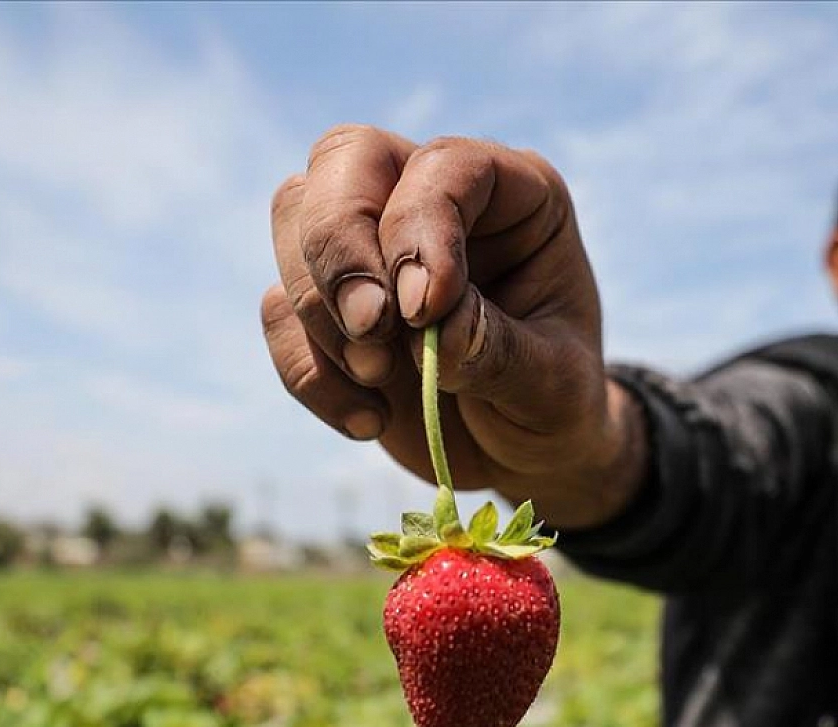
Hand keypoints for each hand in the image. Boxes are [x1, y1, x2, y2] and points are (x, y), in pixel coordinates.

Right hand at [264, 125, 642, 527]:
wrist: (526, 455)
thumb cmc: (557, 405)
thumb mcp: (554, 386)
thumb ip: (499, 351)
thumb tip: (432, 328)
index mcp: (512, 195)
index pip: (443, 165)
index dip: (421, 225)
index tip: (426, 309)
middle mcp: (432, 201)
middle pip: (345, 160)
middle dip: (341, 247)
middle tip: (372, 328)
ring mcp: (370, 246)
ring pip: (294, 219)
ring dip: (320, 310)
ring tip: (380, 380)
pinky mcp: (327, 306)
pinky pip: (280, 313)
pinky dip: (310, 372)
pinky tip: (370, 420)